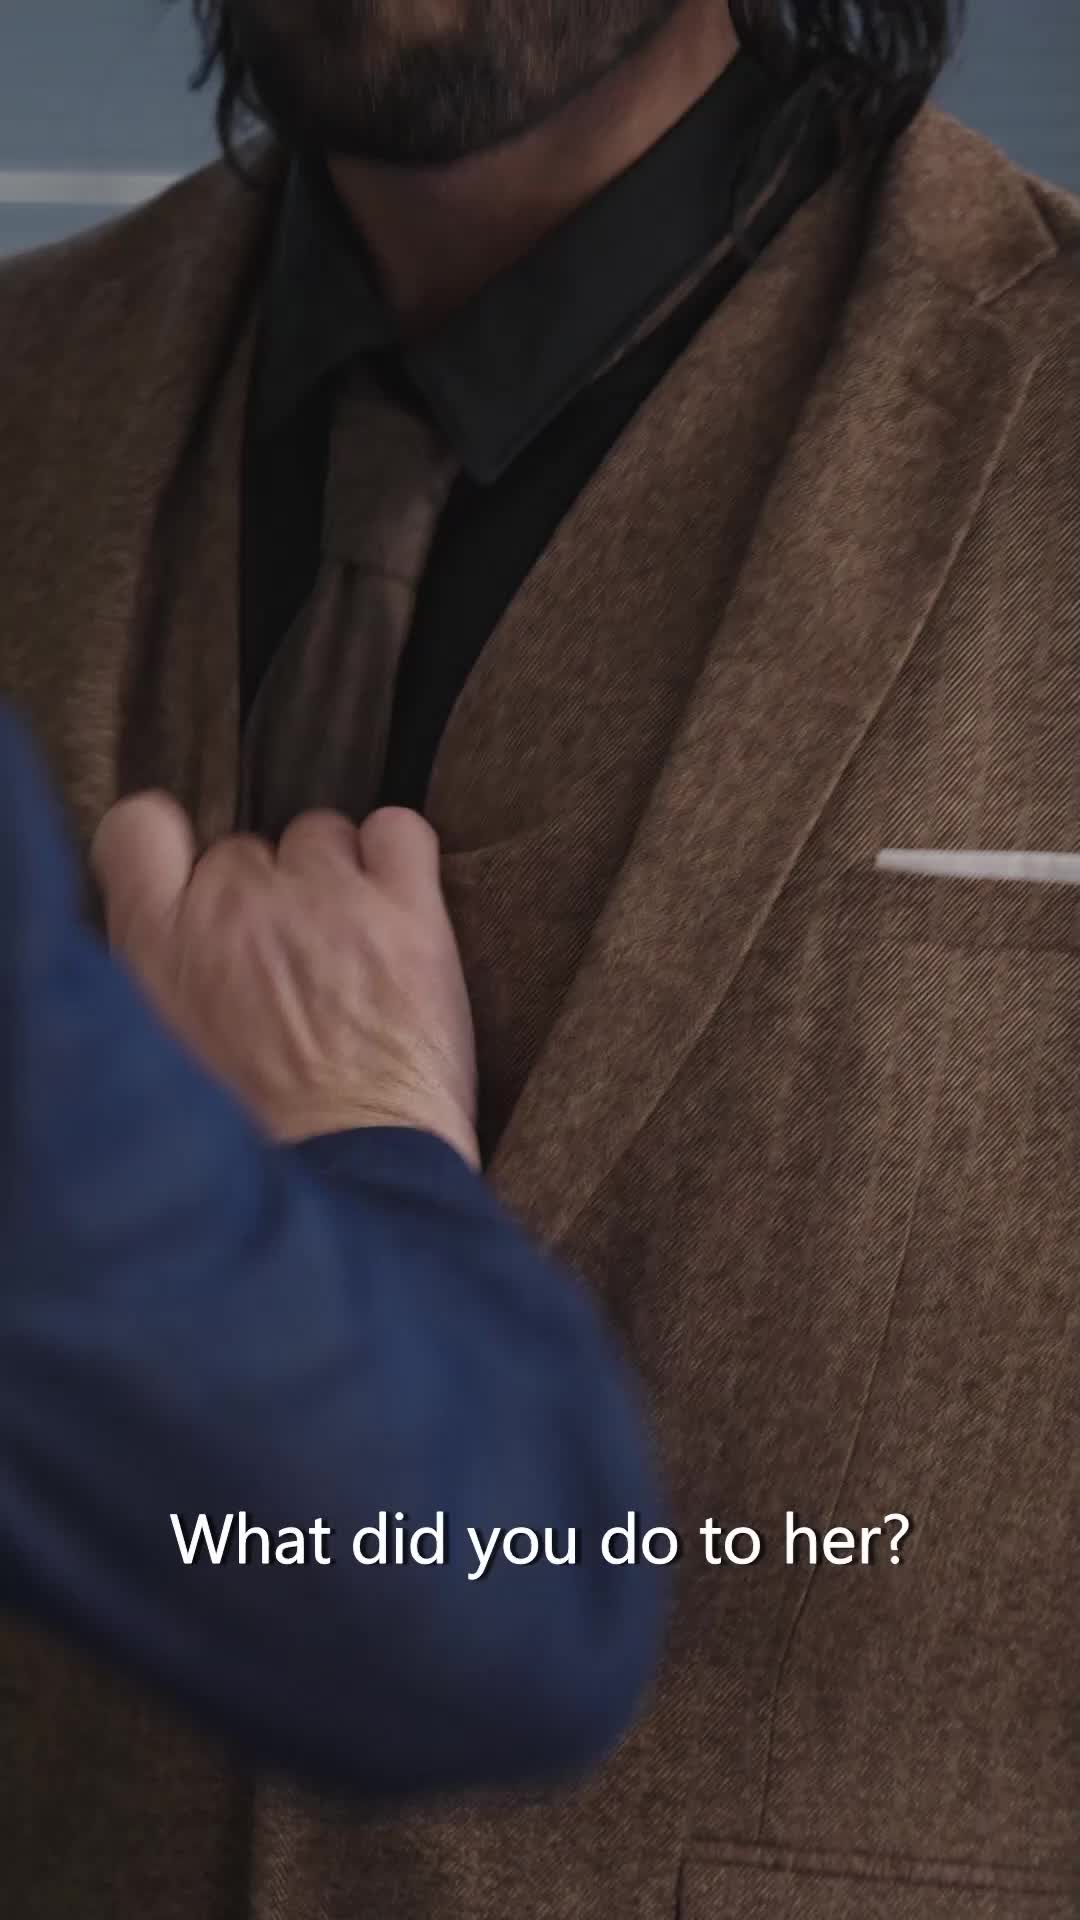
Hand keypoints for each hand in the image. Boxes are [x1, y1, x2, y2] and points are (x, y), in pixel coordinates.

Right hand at [89, 799, 478, 1166]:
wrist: (350, 1180)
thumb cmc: (255, 1145)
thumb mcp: (162, 1058)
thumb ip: (161, 981)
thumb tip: (185, 951)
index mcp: (158, 944)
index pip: (139, 829)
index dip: (170, 850)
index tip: (192, 882)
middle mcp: (235, 903)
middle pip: (243, 849)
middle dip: (264, 896)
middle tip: (288, 967)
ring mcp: (323, 900)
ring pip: (320, 836)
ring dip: (333, 879)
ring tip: (351, 950)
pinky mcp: (404, 911)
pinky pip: (399, 833)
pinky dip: (399, 857)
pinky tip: (399, 908)